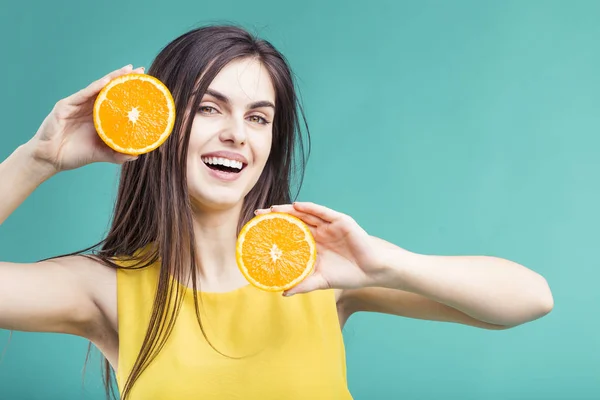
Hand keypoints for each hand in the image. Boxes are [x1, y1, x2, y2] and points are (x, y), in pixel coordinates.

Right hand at [28, 64, 144, 173]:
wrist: (51, 160)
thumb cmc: (75, 154)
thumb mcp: (101, 153)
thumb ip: (117, 154)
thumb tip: (136, 155)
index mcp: (99, 116)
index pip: (116, 99)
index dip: (129, 91)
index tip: (146, 84)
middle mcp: (89, 107)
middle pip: (109, 89)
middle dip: (123, 78)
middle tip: (141, 70)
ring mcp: (77, 105)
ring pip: (97, 87)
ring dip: (112, 78)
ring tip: (127, 71)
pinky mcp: (65, 106)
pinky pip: (82, 94)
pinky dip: (94, 87)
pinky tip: (106, 82)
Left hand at [256, 202, 388, 295]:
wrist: (371, 272)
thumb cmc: (348, 275)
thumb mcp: (321, 281)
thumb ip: (303, 285)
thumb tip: (283, 294)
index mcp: (313, 244)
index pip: (290, 233)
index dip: (274, 230)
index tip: (257, 230)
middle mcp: (319, 232)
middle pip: (294, 220)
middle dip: (276, 217)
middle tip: (258, 215)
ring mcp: (330, 225)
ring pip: (306, 214)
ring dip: (290, 210)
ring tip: (274, 209)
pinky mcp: (341, 222)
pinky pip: (323, 212)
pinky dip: (311, 208)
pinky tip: (298, 206)